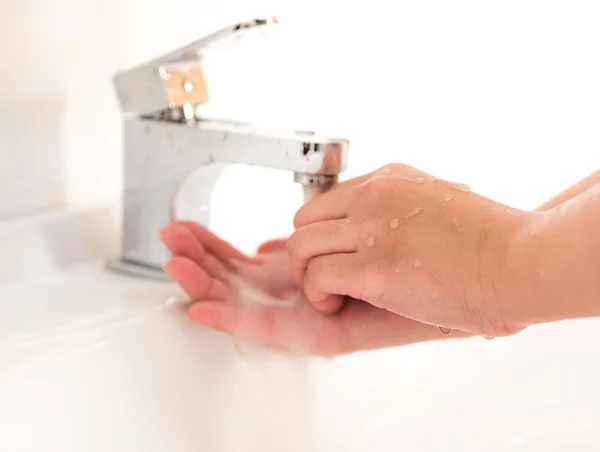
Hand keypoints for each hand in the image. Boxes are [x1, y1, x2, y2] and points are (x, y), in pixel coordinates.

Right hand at [159, 221, 459, 354]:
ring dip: (212, 284)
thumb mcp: (372, 221)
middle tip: (170, 245)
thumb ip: (318, 228)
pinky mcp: (343, 335)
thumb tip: (274, 234)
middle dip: (205, 263)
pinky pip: (286, 330)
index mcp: (320, 269)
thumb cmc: (439, 250)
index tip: (185, 237)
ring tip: (177, 266)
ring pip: (257, 305)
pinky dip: (244, 321)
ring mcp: (327, 316)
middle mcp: (317, 295)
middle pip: (248, 283)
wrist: (495, 274)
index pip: (256, 260)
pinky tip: (209, 309)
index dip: (217, 249)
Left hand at [289, 163, 532, 337]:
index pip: (328, 200)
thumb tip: (381, 234)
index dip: (322, 233)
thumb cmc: (493, 243)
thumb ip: (402, 212)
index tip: (329, 254)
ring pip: (302, 246)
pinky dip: (319, 297)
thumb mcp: (438, 203)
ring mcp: (372, 228)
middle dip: (308, 253)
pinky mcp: (373, 267)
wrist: (521, 261)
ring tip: (332, 294)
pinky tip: (339, 305)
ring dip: (309, 277)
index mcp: (390, 179)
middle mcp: (374, 196)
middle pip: (305, 218)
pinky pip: (316, 277)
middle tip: (325, 278)